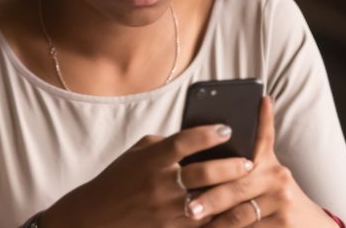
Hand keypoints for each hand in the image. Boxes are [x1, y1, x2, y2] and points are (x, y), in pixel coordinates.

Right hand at [40, 123, 254, 227]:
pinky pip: (203, 223)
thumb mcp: (137, 154)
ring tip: (250, 186)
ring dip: (232, 193)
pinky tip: (235, 210)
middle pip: (203, 172)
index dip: (207, 134)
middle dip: (231, 166)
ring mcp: (166, 211)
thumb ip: (165, 145)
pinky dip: (221, 216)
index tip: (227, 128)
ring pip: (209, 201)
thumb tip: (199, 138)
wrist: (96, 217)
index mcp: (151, 160)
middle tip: (249, 161)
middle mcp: (159, 185)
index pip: (183, 142)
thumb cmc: (119, 180)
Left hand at [188, 96, 337, 226]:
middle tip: (188, 206)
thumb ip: (246, 158)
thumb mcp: (265, 173)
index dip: (258, 119)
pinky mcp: (284, 222)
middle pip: (236, 185)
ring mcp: (282, 199)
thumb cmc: (275, 197)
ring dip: (215, 221)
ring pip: (240, 212)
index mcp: (268, 162)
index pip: (261, 136)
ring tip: (193, 221)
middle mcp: (277, 176)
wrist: (308, 224)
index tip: (250, 104)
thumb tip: (230, 123)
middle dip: (210, 197)